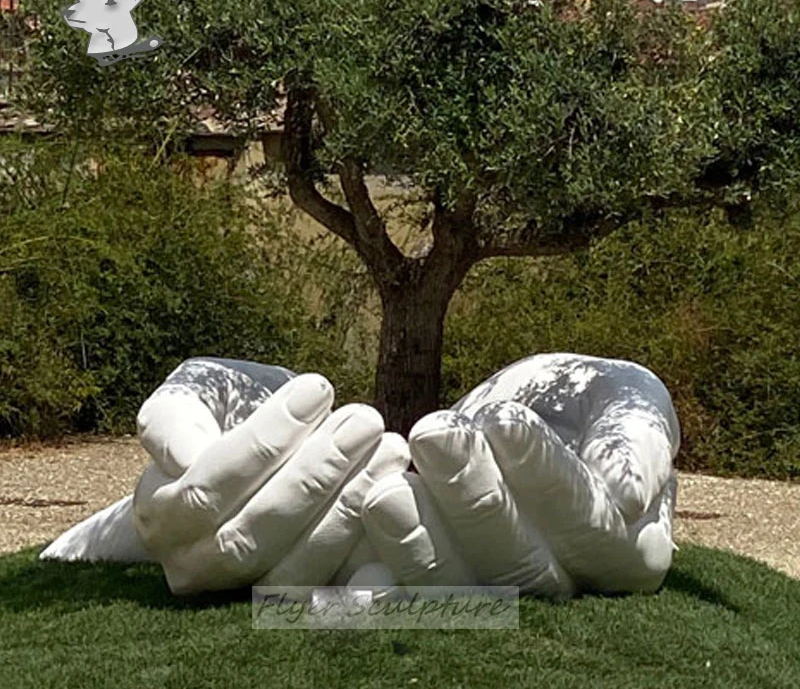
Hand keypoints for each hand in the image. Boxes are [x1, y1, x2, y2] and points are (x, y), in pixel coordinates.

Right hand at [132, 358, 408, 594]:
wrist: (242, 464)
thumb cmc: (216, 421)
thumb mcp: (187, 403)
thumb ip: (175, 422)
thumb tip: (186, 457)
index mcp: (159, 513)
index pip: (208, 486)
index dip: (266, 440)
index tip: (318, 388)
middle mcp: (192, 565)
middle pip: (253, 533)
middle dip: (317, 473)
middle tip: (367, 419)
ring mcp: (241, 592)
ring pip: (294, 567)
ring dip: (350, 507)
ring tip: (389, 448)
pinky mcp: (290, 601)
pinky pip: (328, 593)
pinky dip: (366, 559)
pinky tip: (397, 507)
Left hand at [361, 354, 679, 597]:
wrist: (555, 418)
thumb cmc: (599, 406)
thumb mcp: (632, 408)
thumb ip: (635, 447)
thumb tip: (624, 495)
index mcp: (626, 545)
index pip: (585, 517)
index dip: (544, 472)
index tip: (504, 419)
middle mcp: (569, 580)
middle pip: (519, 560)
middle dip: (472, 496)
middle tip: (431, 435)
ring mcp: (507, 586)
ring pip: (465, 584)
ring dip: (419, 543)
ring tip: (382, 493)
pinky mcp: (457, 576)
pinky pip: (421, 591)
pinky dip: (387, 582)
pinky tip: (353, 569)